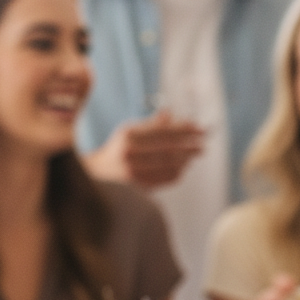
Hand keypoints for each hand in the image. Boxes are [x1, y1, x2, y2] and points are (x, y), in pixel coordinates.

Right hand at [83, 110, 204, 188]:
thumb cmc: (116, 150)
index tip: (199, 128)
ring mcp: (134, 171)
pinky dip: (178, 173)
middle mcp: (130, 153)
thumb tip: (170, 113)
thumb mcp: (128, 131)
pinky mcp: (138, 187)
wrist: (96, 175)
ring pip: (168, 165)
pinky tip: (184, 168)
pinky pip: (165, 179)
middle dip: (189, 145)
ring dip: (185, 159)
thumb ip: (150, 124)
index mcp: (129, 135)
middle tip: (203, 144)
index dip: (184, 129)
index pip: (163, 131)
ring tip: (194, 155)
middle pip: (168, 148)